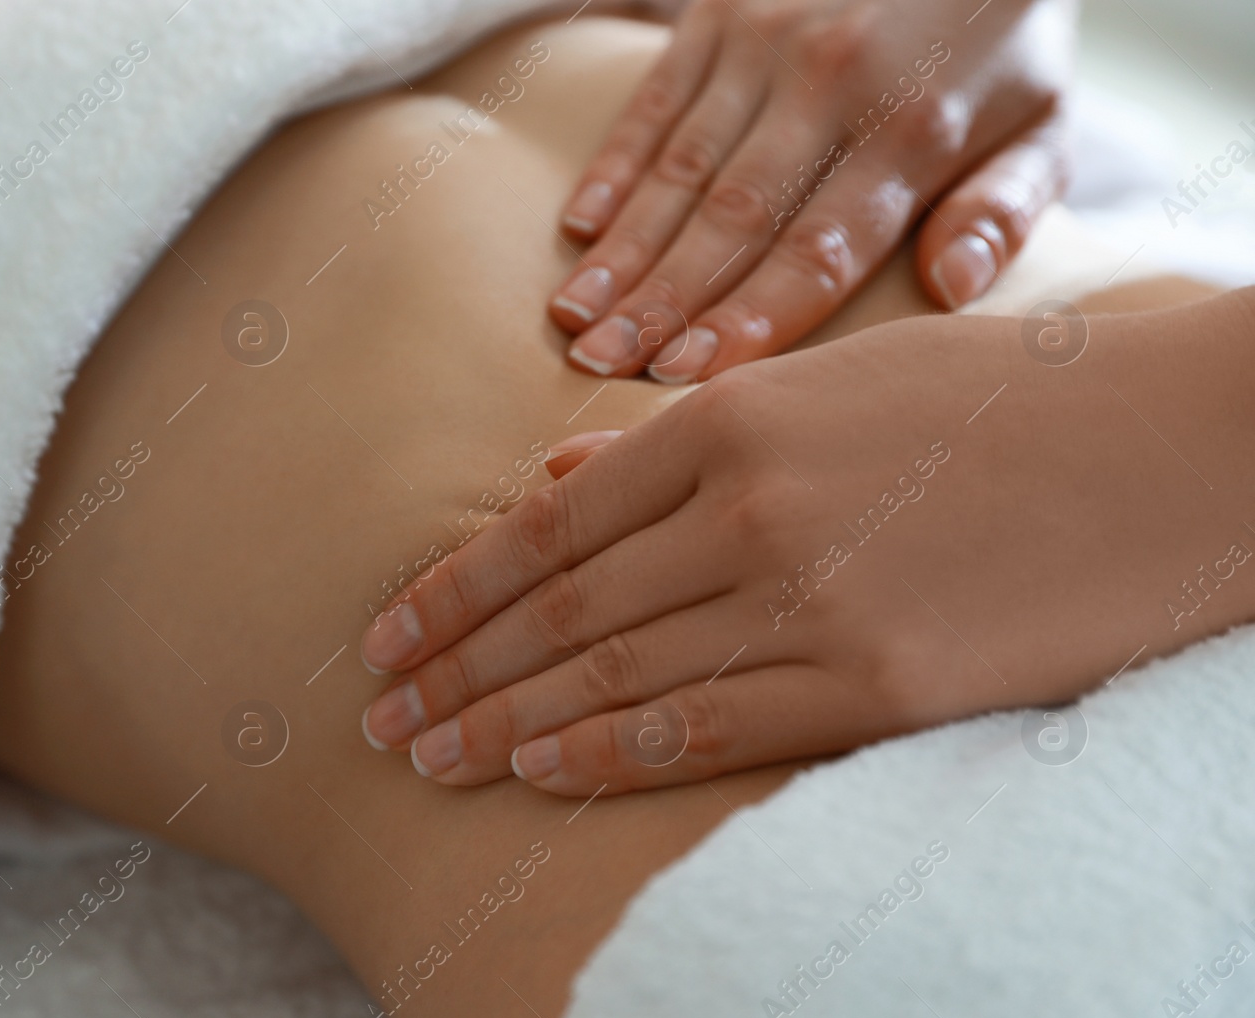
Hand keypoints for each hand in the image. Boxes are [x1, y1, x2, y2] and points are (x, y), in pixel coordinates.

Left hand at [360, 291, 1254, 793]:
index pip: (546, 527)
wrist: (1169, 449)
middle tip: (381, 718)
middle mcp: (747, 512)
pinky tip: (540, 775)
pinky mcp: (876, 682)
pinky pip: (709, 730)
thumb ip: (676, 437)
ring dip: (507, 725)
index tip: (388, 635)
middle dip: (457, 669)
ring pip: (614, 676)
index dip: (454, 590)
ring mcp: (809, 601)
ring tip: (430, 756)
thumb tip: (552, 479)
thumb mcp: (824, 381)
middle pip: (560, 610)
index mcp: (728, 421)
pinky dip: (611, 756)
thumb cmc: (994, 399)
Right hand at [548, 0, 1075, 382]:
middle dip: (661, 303)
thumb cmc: (999, 43)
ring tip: (574, 320)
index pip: (819, 250)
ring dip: (622, 248)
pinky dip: (613, 165)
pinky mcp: (721, 11)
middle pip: (733, 219)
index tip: (685, 380)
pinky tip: (578, 231)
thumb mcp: (1044, 121)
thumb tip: (953, 287)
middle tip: (599, 369)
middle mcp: (832, 83)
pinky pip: (657, 100)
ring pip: (680, 167)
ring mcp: (767, 41)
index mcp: (915, 129)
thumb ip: (1005, 209)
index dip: (748, 318)